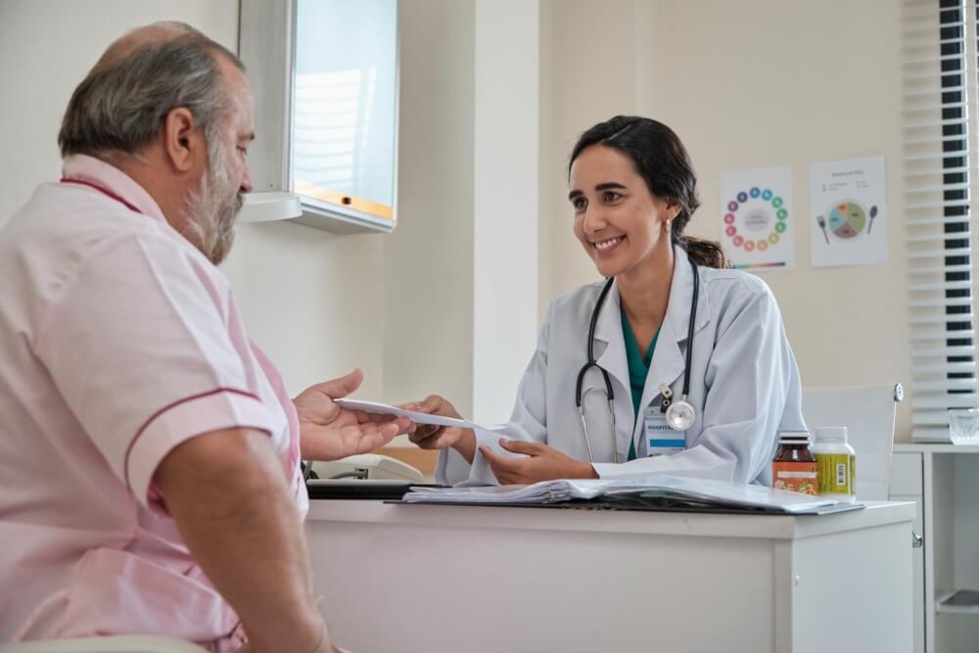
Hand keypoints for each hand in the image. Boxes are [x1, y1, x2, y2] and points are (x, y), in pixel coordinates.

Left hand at [294, 368, 411, 460]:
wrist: (289, 425)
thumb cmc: (299, 411)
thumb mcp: (325, 390)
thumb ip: (344, 384)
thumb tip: (358, 373)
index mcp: (347, 414)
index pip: (374, 413)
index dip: (389, 410)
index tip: (403, 407)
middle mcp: (350, 427)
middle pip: (380, 424)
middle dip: (398, 420)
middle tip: (414, 416)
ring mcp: (350, 438)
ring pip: (379, 434)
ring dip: (394, 428)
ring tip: (409, 422)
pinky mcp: (347, 447)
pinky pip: (369, 442)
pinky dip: (382, 436)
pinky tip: (393, 429)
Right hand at [403, 394, 471, 449]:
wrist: (457, 427)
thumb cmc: (445, 412)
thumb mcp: (437, 402)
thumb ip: (427, 404)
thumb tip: (416, 410)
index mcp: (410, 410)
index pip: (397, 411)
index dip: (394, 411)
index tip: (399, 410)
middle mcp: (410, 423)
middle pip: (403, 425)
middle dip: (411, 421)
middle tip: (420, 418)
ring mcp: (416, 434)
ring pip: (416, 434)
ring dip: (427, 429)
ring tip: (436, 423)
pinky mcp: (424, 444)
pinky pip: (427, 440)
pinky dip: (436, 434)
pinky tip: (441, 428)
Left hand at [481, 439, 597, 484]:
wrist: (573, 477)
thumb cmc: (560, 463)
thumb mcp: (539, 448)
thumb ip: (519, 446)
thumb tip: (503, 442)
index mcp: (524, 468)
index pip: (498, 462)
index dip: (488, 455)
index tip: (483, 448)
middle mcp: (521, 480)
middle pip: (497, 471)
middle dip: (491, 461)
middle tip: (489, 452)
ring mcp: (523, 487)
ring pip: (501, 479)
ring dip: (496, 469)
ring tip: (496, 460)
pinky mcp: (526, 491)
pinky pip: (508, 485)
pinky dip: (503, 477)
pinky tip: (505, 471)